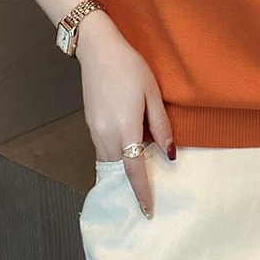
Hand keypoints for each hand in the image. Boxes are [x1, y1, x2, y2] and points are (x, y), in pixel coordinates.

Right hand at [75, 11, 174, 217]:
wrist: (98, 49)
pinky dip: (113, 160)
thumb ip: (161, 125)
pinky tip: (125, 159)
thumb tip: (169, 155)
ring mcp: (94, 129)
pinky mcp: (90, 124)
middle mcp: (105, 133)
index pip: (133, 169)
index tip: (147, 210)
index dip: (141, 191)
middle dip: (130, 188)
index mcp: (124, 126)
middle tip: (145, 202)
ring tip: (137, 185)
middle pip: (118, 170)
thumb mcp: (152, 93)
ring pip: (108, 162)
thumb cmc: (129, 67)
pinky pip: (102, 150)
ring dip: (121, 175)